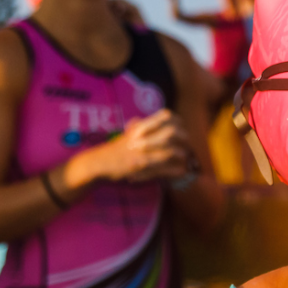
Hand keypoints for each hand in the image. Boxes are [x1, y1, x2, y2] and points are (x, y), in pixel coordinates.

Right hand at [75, 110, 190, 181]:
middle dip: (183, 137)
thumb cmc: (115, 149)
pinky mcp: (141, 168)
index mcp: (139, 128)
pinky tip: (182, 171)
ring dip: (182, 154)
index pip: (164, 117)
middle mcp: (141, 138)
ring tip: (185, 156)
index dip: (177, 121)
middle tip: (187, 142)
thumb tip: (147, 119)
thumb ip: (139, 126)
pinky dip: (176, 170)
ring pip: (170, 151)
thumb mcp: (127, 134)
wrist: (99, 163)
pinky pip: (164, 168)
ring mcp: (141, 153)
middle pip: (171, 132)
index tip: (182, 126)